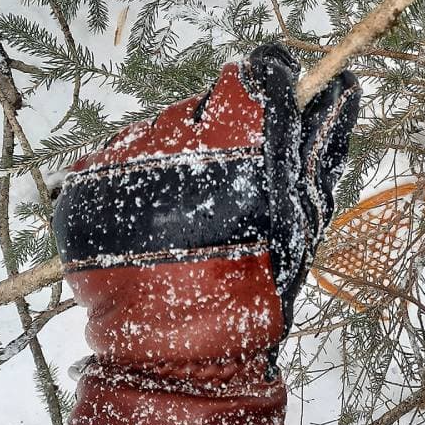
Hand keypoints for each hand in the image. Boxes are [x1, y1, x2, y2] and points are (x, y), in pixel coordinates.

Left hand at [53, 45, 358, 424]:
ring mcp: (122, 162)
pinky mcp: (83, 185)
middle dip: (211, 133)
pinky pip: (111, 159)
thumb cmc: (258, 278)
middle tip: (216, 186)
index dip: (260, 88)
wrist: (182, 346)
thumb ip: (322, 141)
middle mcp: (176, 141)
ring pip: (152, 131)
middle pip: (198, 105)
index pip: (250, 77)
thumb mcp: (302, 210)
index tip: (260, 105)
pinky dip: (127, 181)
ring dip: (167, 156)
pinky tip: (145, 221)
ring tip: (176, 212)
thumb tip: (342, 86)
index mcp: (239, 145)